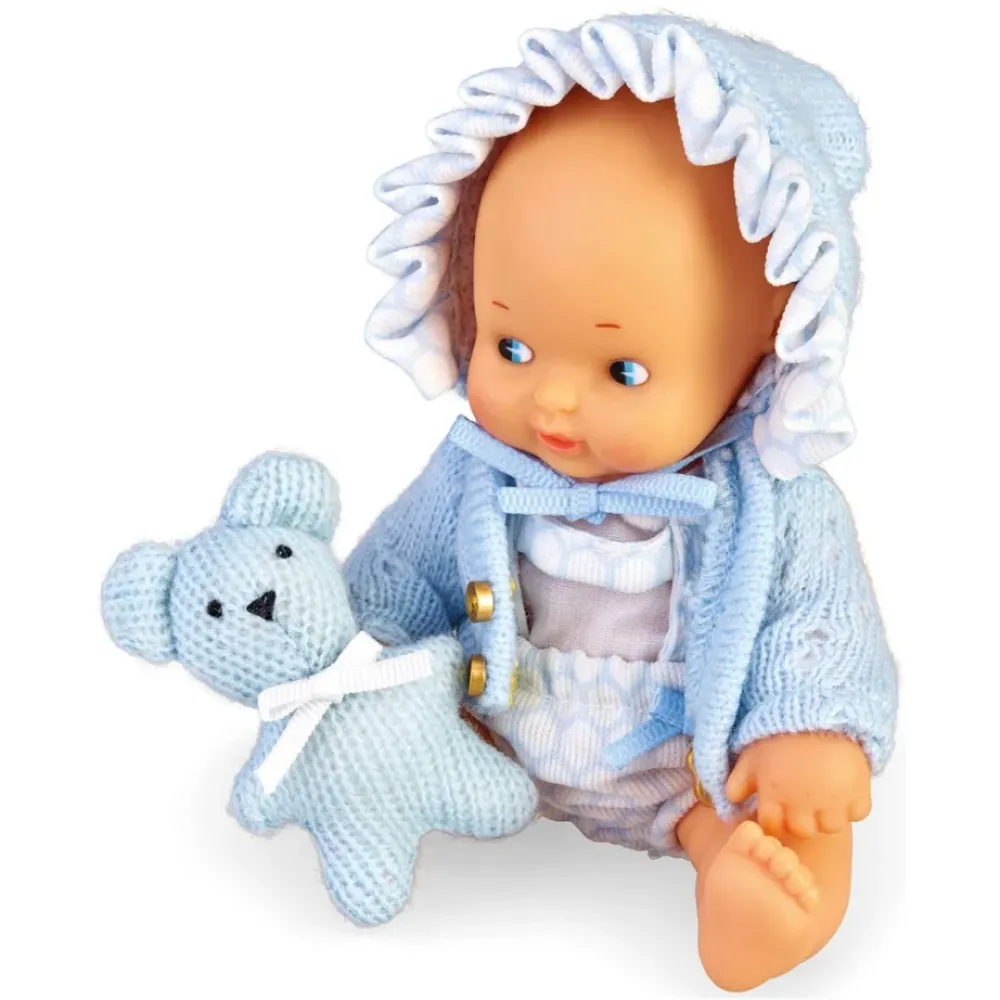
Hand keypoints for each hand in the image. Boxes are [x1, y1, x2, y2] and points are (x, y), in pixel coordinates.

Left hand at [726, 732, 871, 837]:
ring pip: (831, 826)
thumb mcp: (750, 756)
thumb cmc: (778, 734)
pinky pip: (858, 812)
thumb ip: (737, 783)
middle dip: (800, 817)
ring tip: (825, 794)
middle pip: (802, 830)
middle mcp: (803, 807)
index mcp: (774, 797)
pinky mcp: (859, 794)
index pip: (771, 825)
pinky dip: (853, 804)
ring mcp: (833, 804)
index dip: (774, 815)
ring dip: (827, 814)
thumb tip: (730, 804)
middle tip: (803, 798)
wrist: (816, 712)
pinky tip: (844, 787)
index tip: (778, 804)